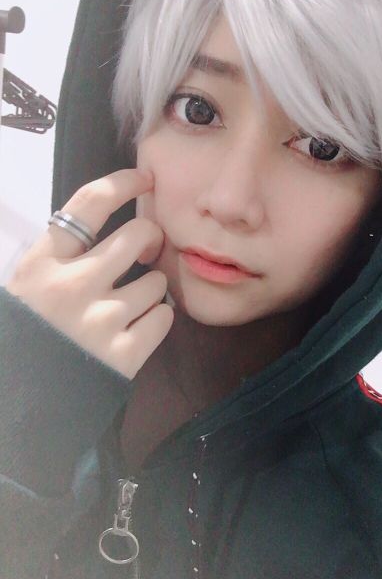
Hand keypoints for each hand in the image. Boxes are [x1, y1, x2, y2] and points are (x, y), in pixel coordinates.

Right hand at [6, 169, 173, 379]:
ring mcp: (102, 320)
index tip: (144, 180)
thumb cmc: (27, 332)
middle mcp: (74, 285)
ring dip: (151, 286)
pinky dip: (157, 318)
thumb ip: (60, 256)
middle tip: (145, 250)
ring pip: (157, 281)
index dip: (123, 183)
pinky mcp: (124, 355)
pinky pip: (164, 317)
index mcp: (43, 263)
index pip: (89, 204)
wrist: (21, 399)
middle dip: (149, 237)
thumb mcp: (27, 284)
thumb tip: (105, 230)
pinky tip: (139, 326)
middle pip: (138, 235)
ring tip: (132, 302)